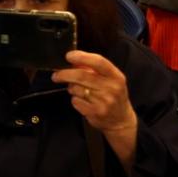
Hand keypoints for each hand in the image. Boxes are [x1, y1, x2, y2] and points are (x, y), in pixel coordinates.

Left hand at [52, 50, 137, 166]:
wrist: (121, 120)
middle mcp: (112, 88)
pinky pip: (76, 101)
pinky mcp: (95, 112)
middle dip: (65, 74)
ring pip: (76, 89)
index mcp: (116, 76)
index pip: (98, 62)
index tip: (69, 56)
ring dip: (71, 88)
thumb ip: (95, 69)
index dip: (81, 57)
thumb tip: (75, 61)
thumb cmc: (113, 96)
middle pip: (82, 76)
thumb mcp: (111, 80)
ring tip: (75, 89)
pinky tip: (81, 100)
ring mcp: (104, 101)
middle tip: (57, 75)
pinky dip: (74, 99)